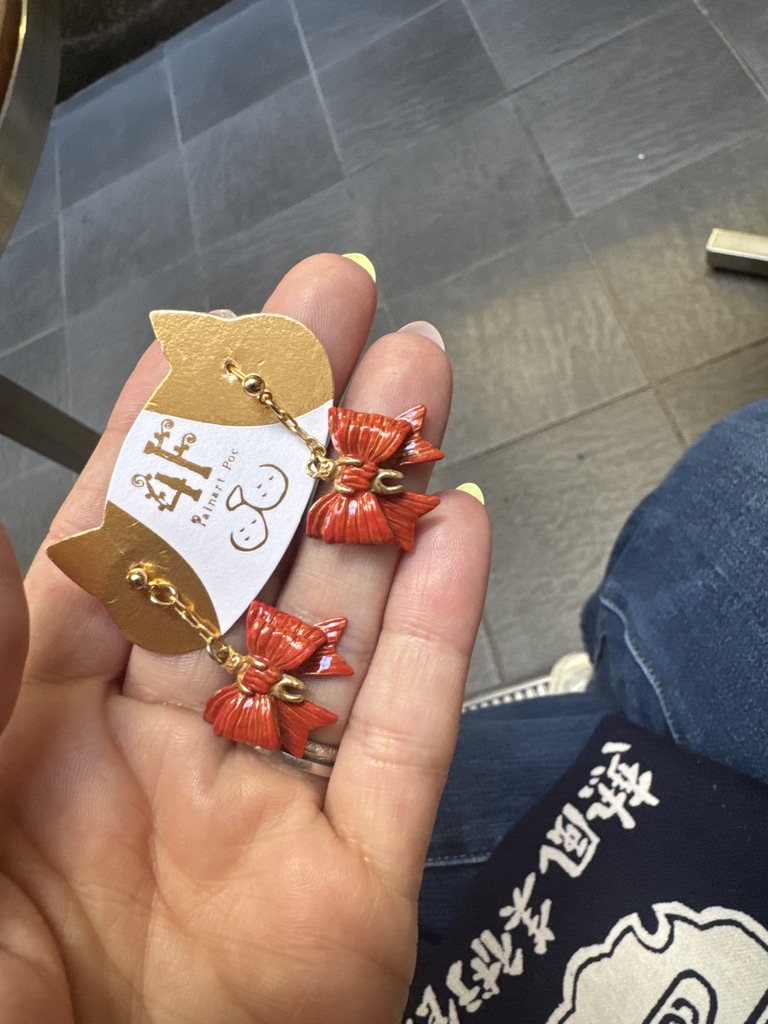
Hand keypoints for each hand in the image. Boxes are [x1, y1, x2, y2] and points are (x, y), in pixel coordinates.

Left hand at [0, 255, 490, 1022]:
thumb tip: (6, 538)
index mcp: (47, 721)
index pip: (124, 538)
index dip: (174, 426)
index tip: (223, 332)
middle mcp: (164, 744)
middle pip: (247, 551)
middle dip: (298, 422)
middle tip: (346, 304)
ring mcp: (266, 808)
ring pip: (338, 621)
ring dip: (380, 495)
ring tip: (422, 376)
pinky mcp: (354, 884)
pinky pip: (405, 740)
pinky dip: (440, 632)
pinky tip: (464, 530)